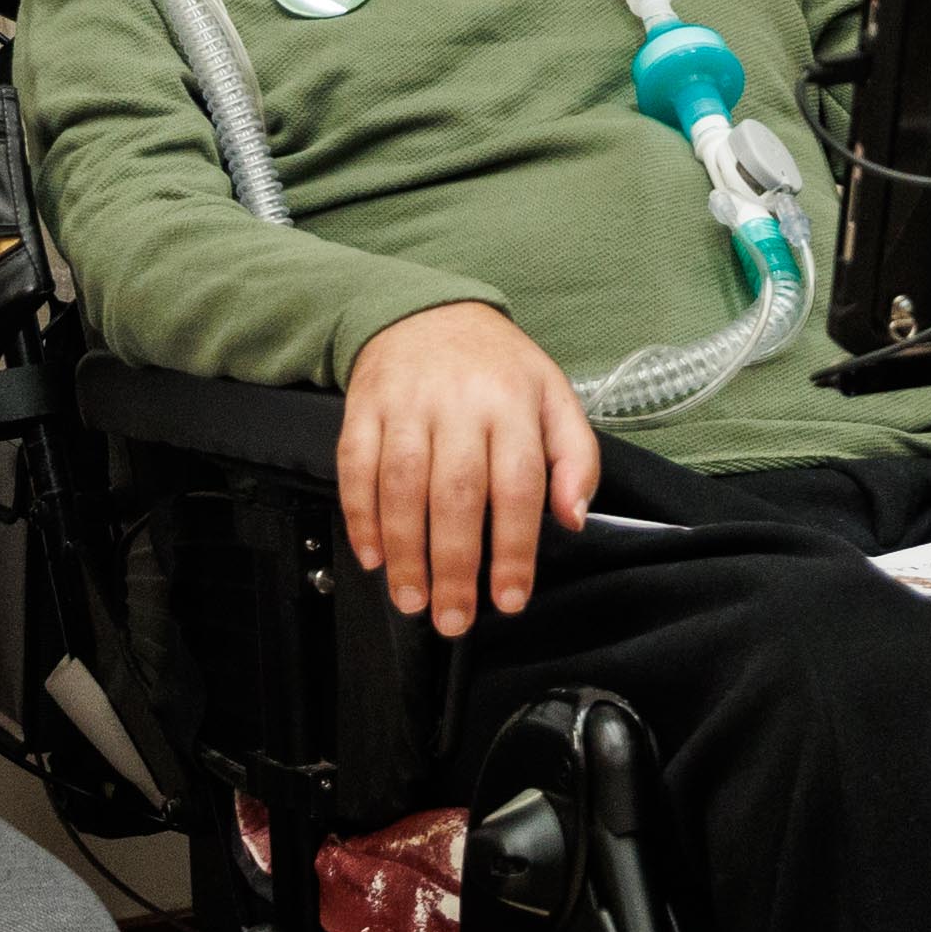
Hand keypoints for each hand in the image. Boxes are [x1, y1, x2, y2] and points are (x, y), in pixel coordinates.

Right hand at [341, 301, 598, 638]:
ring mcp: (406, 405)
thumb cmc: (498, 368)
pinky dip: (360, 516)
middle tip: (453, 619)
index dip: (514, 548)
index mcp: (513, 403)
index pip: (518, 485)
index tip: (510, 599)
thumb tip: (574, 518)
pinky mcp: (363, 409)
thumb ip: (575, 458)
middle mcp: (458, 404)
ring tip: (412, 600)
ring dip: (404, 552)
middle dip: (454, 566)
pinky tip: (372, 556)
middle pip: (456, 495)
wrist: (427, 312)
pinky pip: (355, 468)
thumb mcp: (554, 397)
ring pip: (401, 486)